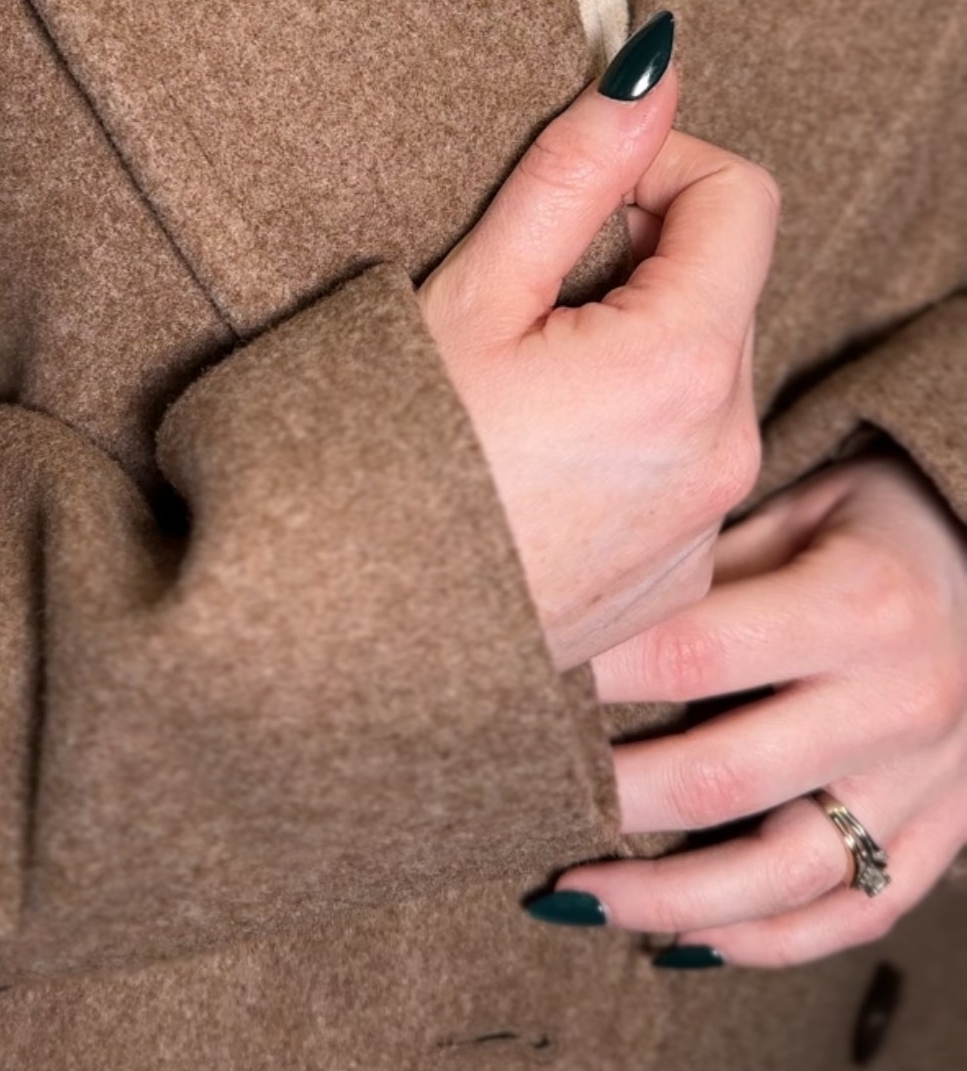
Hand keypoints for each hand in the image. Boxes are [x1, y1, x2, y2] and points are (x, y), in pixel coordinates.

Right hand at [417, 14, 779, 670]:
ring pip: (705, 377)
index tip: (577, 199)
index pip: (741, 198)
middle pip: (723, 288)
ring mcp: (703, 529)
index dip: (660, 169)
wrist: (328, 649)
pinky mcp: (674, 584)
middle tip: (522, 298)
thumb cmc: (380, 461)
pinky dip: (632, 436)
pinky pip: (686, 465)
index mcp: (682, 365)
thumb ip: (575, 171)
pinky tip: (532, 465)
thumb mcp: (472, 293)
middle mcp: (722, 452)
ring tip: (516, 388)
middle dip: (639, 263)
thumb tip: (655, 69)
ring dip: (635, 348)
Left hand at [555, 453, 966, 964]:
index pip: (696, 654)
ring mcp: (929, 782)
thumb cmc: (877, 523)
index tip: (523, 681)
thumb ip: (708, 564)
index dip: (599, 675)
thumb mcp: (798, 507)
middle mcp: (900, 703)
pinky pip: (853, 912)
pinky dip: (765, 940)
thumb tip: (585, 611)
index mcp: (861, 606)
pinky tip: (687, 937)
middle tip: (533, 801)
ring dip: (672, 898)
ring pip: (787, 874)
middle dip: (615, 798)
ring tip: (586, 897)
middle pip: (728, 778)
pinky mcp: (944, 831)